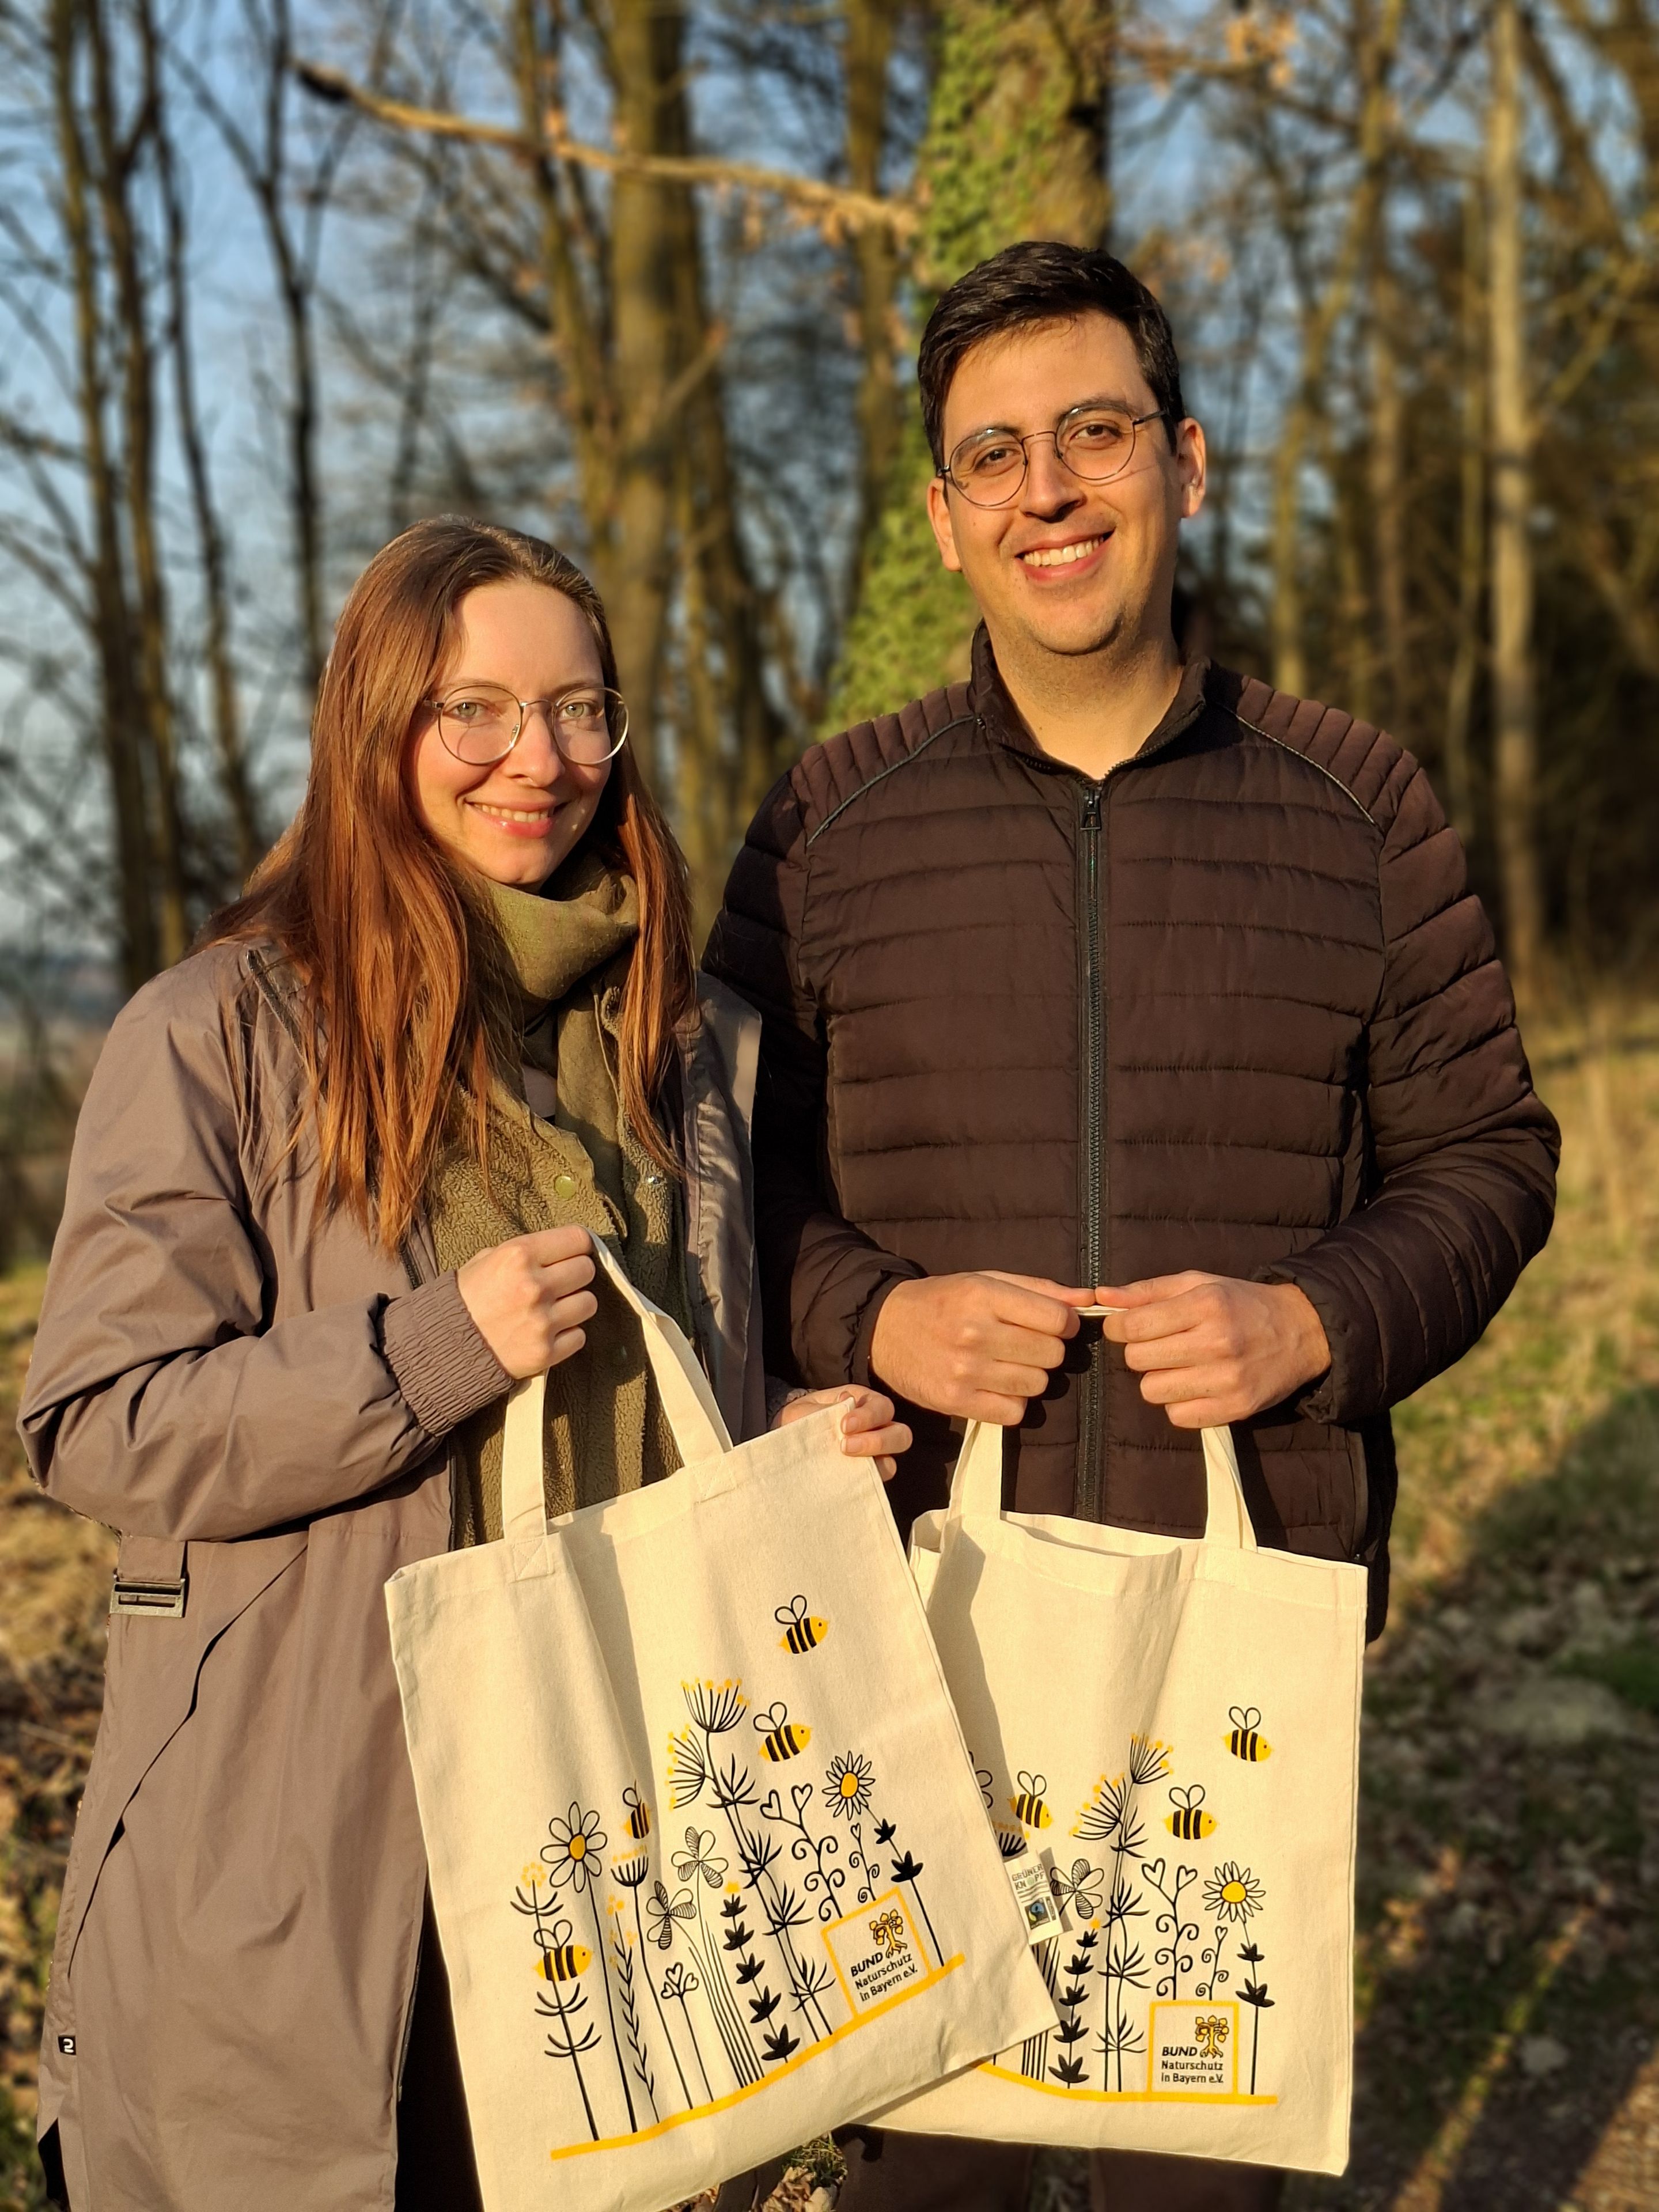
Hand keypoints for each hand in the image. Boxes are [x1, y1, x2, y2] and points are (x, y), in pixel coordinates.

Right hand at [457, 1225, 597, 1379]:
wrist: (444, 1347)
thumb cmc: (467, 1298)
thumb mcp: (487, 1260)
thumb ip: (526, 1252)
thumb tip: (562, 1249)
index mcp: (519, 1255)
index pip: (577, 1239)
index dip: (578, 1245)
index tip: (573, 1252)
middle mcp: (534, 1286)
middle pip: (586, 1270)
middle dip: (575, 1274)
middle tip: (560, 1282)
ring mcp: (542, 1321)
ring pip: (589, 1303)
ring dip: (575, 1305)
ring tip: (554, 1308)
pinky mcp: (546, 1352)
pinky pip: (579, 1336)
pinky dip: (568, 1335)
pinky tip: (548, 1331)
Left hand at [775, 1386, 911, 1481]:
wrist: (786, 1440)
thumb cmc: (801, 1419)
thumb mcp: (809, 1409)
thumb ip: (828, 1408)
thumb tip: (847, 1403)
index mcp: (864, 1403)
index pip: (883, 1408)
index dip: (869, 1417)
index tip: (844, 1425)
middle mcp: (875, 1429)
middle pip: (900, 1435)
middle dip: (877, 1441)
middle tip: (846, 1446)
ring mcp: (871, 1456)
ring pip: (891, 1462)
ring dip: (873, 1464)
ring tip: (845, 1462)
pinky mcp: (862, 1477)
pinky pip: (873, 1483)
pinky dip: (863, 1482)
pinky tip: (844, 1479)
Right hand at [870, 1272, 1089, 1425]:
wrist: (883, 1330)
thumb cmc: (941, 1302)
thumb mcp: (984, 1280)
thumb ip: (1039, 1289)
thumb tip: (1088, 1299)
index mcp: (983, 1296)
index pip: (1057, 1320)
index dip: (1065, 1324)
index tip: (1054, 1325)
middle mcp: (975, 1333)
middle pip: (1051, 1354)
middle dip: (1046, 1349)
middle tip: (1025, 1344)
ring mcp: (965, 1371)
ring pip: (1037, 1385)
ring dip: (1031, 1376)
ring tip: (1008, 1364)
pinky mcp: (956, 1402)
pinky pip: (1014, 1412)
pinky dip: (1013, 1401)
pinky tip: (996, 1385)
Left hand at [1096, 1272, 1329, 1427]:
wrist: (1303, 1331)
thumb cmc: (1242, 1303)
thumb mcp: (1198, 1284)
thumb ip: (1147, 1291)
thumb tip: (1101, 1297)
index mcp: (1206, 1305)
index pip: (1134, 1326)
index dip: (1119, 1327)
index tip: (1126, 1327)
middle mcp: (1217, 1342)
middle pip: (1138, 1360)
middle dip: (1140, 1352)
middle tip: (1160, 1344)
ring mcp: (1227, 1379)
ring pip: (1153, 1391)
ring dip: (1158, 1379)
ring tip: (1180, 1366)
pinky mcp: (1236, 1408)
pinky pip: (1178, 1416)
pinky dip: (1179, 1404)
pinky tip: (1196, 1386)